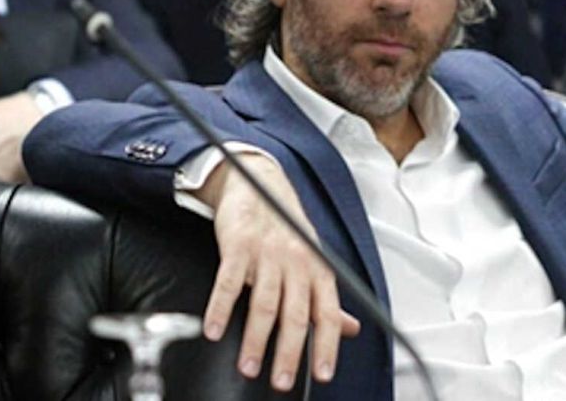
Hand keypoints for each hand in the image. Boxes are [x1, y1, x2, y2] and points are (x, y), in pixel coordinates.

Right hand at [195, 154, 360, 391]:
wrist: (261, 184)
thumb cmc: (288, 229)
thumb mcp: (314, 262)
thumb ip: (327, 300)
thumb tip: (350, 329)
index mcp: (318, 270)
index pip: (327, 313)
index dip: (328, 345)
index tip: (323, 373)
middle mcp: (296, 263)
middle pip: (295, 314)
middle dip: (289, 352)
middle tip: (281, 381)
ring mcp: (267, 254)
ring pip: (264, 303)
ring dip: (255, 339)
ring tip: (248, 367)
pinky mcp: (239, 245)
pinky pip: (229, 281)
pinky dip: (220, 308)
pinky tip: (214, 330)